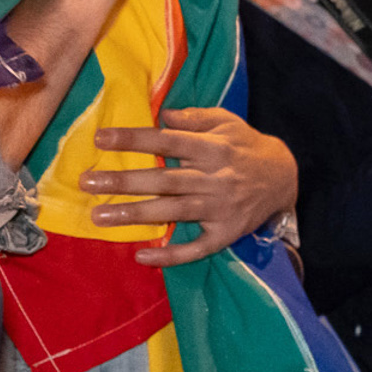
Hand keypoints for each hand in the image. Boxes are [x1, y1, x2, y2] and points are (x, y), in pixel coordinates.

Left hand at [85, 107, 300, 267]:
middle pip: (165, 179)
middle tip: (86, 182)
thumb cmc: (246, 146)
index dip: (135, 140)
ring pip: (174, 211)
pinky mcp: (226, 233)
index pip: (168, 141)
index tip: (101, 138)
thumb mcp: (228, 122)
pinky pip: (197, 247)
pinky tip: (142, 256)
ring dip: (136, 215)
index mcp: (214, 148)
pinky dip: (171, 254)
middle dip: (124, 181)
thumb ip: (195, 117)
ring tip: (100, 217)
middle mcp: (216, 178)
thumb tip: (162, 115)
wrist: (285, 178)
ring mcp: (221, 208)